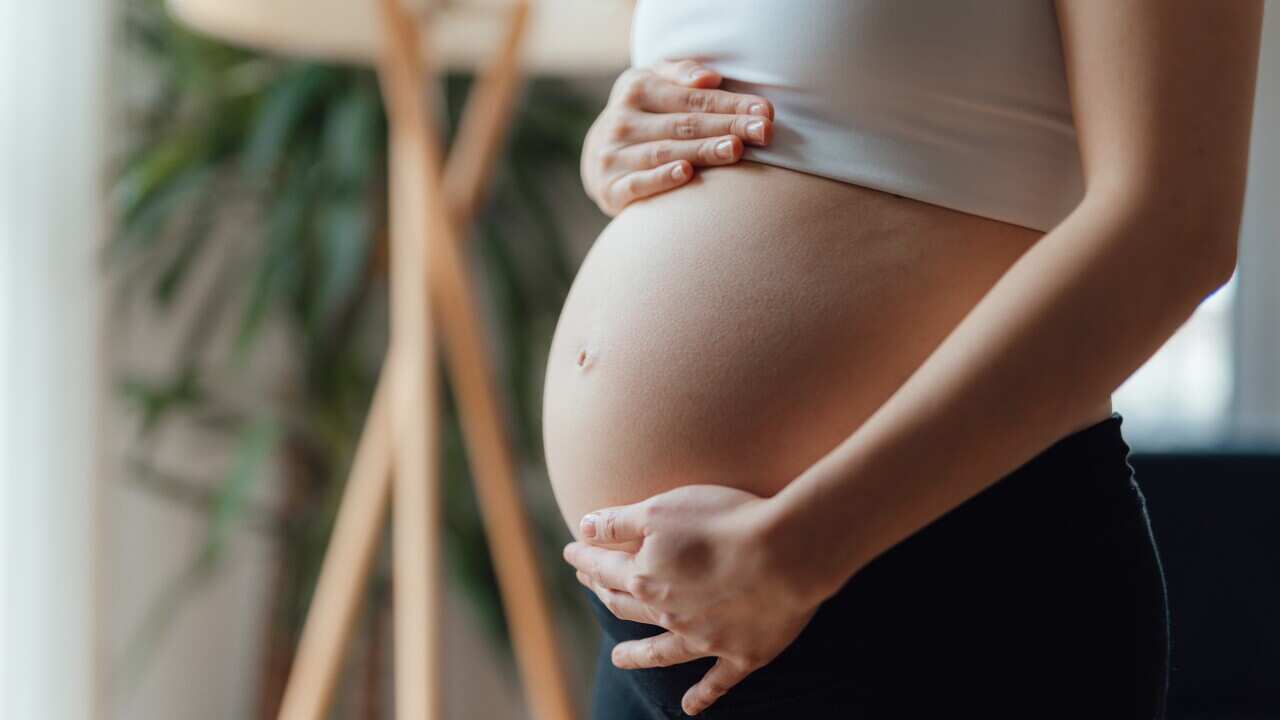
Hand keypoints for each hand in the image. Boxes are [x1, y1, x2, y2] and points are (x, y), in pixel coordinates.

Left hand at [563, 485, 826, 715]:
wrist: (785, 554)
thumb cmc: (723, 521)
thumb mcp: (660, 509)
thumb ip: (618, 523)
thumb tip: (582, 528)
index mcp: (645, 577)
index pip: (604, 568)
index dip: (585, 558)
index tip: (571, 551)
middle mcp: (668, 614)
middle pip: (627, 606)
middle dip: (605, 594)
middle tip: (591, 587)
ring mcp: (704, 639)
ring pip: (661, 651)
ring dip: (638, 655)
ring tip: (619, 659)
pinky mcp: (741, 654)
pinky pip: (716, 682)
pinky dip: (702, 696)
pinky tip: (689, 708)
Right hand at [581, 59, 774, 215]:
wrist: (597, 157)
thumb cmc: (643, 115)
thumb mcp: (653, 82)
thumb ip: (681, 72)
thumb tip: (709, 78)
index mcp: (636, 88)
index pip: (692, 97)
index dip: (730, 104)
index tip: (765, 111)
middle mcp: (621, 121)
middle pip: (684, 124)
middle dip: (727, 127)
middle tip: (763, 132)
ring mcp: (613, 155)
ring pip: (665, 152)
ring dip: (702, 151)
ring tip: (735, 149)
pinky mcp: (609, 188)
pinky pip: (638, 183)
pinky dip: (661, 178)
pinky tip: (687, 173)